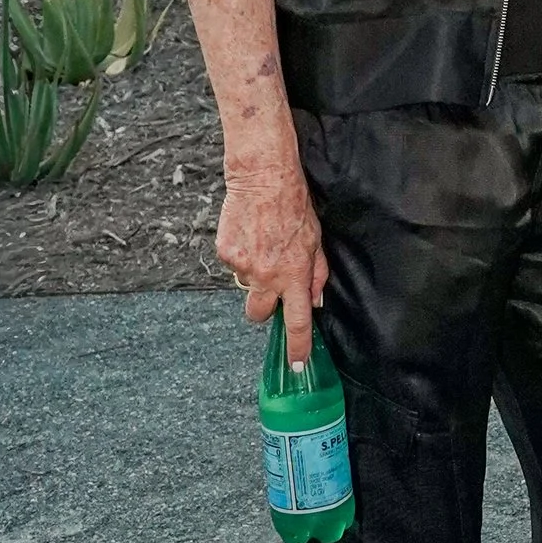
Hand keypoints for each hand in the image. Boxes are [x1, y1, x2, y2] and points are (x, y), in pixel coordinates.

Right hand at [218, 151, 327, 369]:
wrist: (263, 178)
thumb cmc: (294, 204)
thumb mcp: (316, 240)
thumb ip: (316, 273)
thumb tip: (313, 299)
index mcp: (294, 274)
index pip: (298, 321)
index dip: (297, 347)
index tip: (297, 364)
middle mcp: (267, 275)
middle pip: (258, 314)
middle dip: (263, 306)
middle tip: (270, 284)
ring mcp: (243, 266)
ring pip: (245, 285)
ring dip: (253, 273)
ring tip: (262, 244)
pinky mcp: (225, 253)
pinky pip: (233, 265)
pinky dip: (241, 254)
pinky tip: (250, 233)